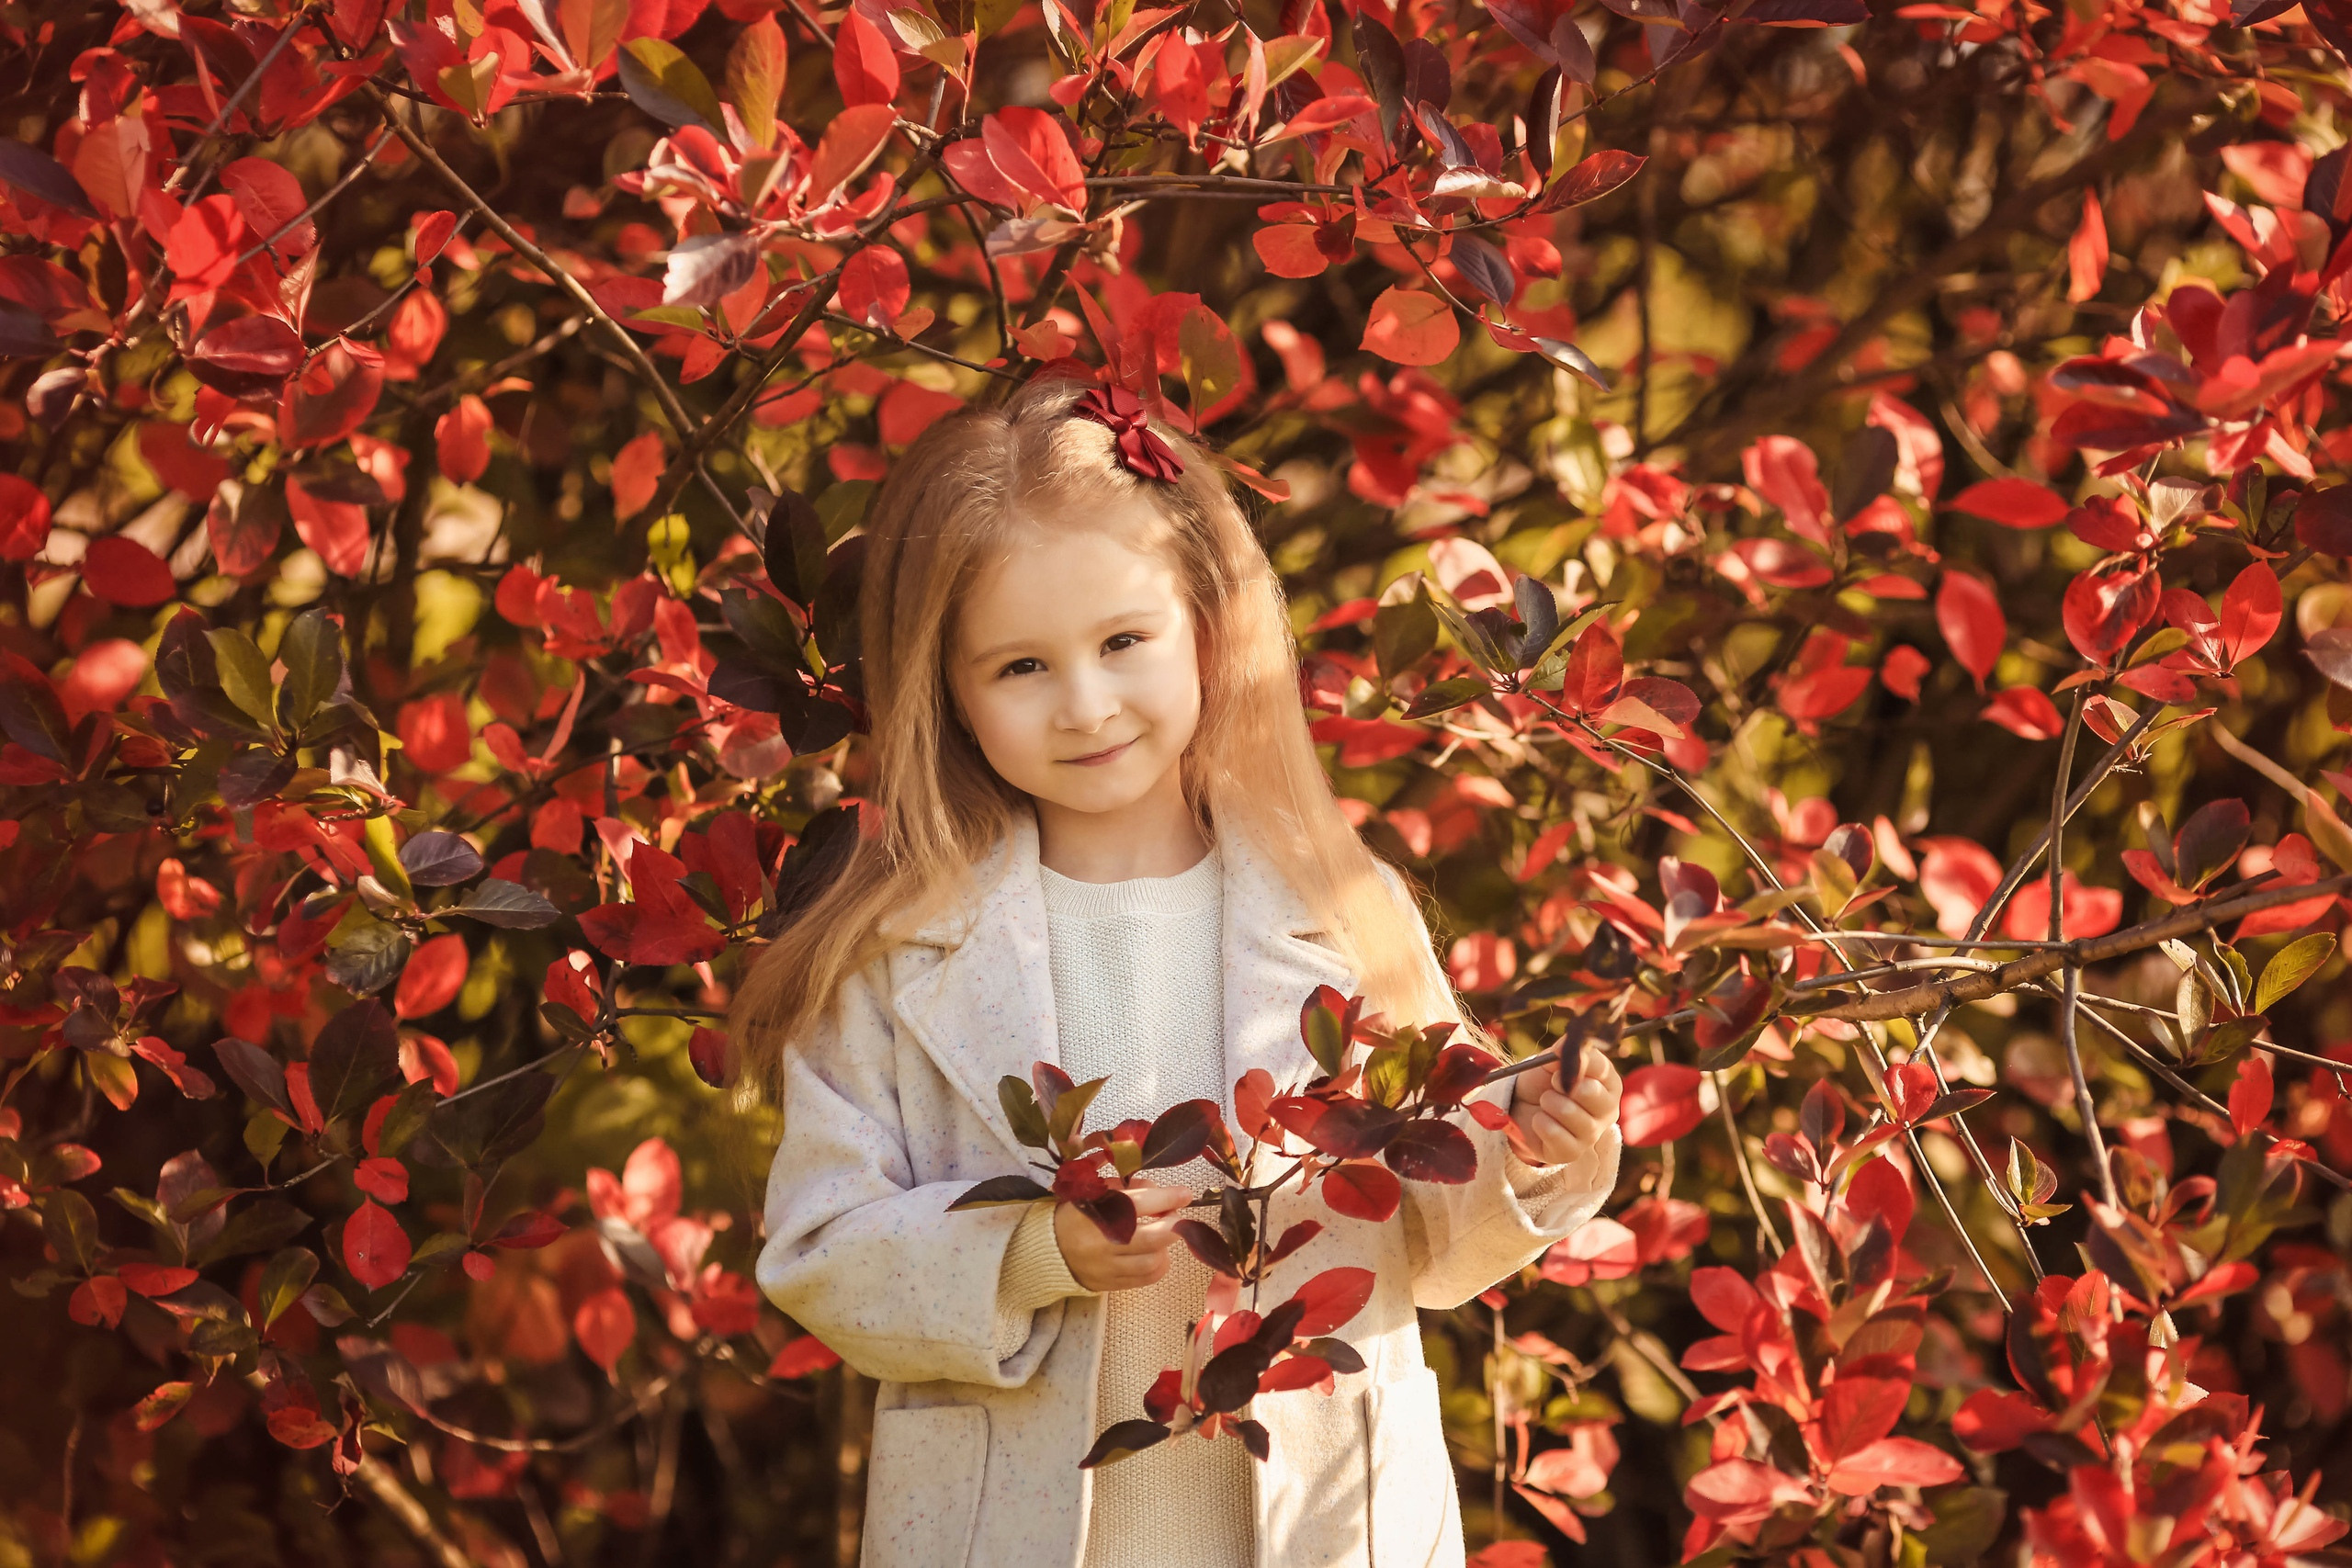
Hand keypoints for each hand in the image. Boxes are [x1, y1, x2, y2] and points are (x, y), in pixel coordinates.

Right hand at [1054, 1183, 1191, 1292]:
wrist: (1047, 1250)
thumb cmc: (1074, 1215)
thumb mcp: (1094, 1193)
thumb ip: (1126, 1189)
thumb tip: (1159, 1191)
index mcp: (1094, 1214)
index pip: (1138, 1205)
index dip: (1167, 1198)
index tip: (1184, 1194)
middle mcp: (1101, 1244)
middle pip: (1151, 1238)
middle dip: (1172, 1225)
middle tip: (1176, 1216)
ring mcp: (1106, 1268)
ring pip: (1152, 1263)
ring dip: (1166, 1247)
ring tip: (1163, 1236)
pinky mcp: (1109, 1284)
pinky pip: (1145, 1279)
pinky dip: (1158, 1265)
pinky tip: (1156, 1253)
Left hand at [1509, 1044, 1622, 1166]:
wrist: (1521, 1107)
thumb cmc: (1544, 1081)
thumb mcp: (1552, 1060)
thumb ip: (1563, 1051)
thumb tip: (1565, 1047)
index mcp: (1608, 1082)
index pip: (1600, 1066)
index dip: (1575, 1063)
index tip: (1559, 1067)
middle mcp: (1608, 1109)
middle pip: (1590, 1092)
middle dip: (1563, 1085)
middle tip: (1553, 1085)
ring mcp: (1592, 1133)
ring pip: (1570, 1112)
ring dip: (1549, 1103)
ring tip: (1546, 1103)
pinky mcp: (1573, 1152)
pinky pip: (1554, 1133)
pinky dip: (1540, 1122)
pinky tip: (1541, 1121)